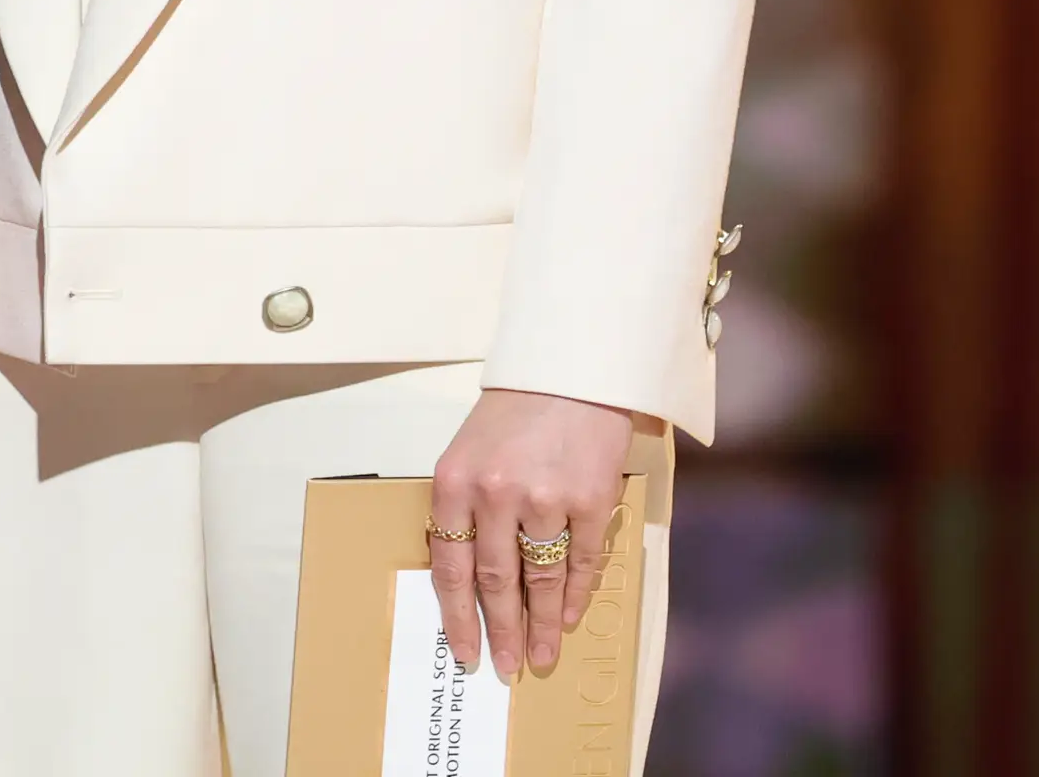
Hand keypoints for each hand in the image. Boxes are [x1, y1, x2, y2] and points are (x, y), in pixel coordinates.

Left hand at [426, 387, 638, 676]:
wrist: (569, 373)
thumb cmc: (514, 414)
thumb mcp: (468, 453)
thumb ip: (465, 509)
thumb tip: (470, 578)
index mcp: (454, 482)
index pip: (449, 566)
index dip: (458, 617)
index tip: (465, 651)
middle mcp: (496, 494)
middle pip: (495, 582)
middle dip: (500, 630)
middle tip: (504, 665)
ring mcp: (545, 499)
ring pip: (539, 579)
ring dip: (540, 624)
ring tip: (540, 654)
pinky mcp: (589, 501)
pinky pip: (579, 562)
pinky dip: (574, 595)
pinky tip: (566, 616)